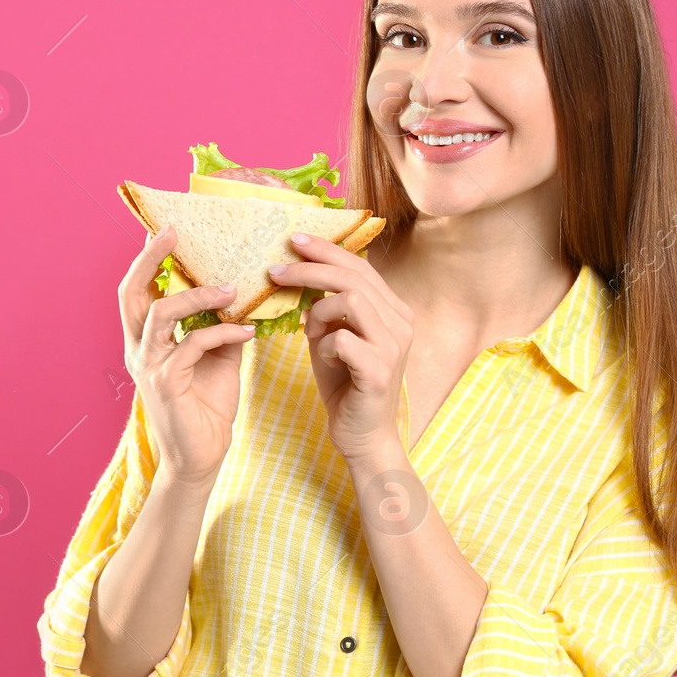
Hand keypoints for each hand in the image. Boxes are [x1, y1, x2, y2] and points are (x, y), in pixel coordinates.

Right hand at [120, 225, 257, 485]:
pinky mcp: (166, 383)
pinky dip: (221, 332)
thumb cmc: (206, 408)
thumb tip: (242, 294)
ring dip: (198, 295)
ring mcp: (149, 366)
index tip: (164, 229)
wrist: (201, 459)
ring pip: (161, 313)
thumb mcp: (218, 358)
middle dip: (149, 258)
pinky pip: (192, 344)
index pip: (138, 290)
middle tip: (172, 232)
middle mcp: (139, 349)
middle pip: (131, 292)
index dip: (146, 259)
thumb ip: (221, 326)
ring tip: (232, 289)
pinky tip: (246, 331)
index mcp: (146, 340)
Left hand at [267, 232, 412, 464]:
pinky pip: (342, 339)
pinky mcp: (379, 370)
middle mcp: (400, 323)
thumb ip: (324, 311)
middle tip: (276, 270)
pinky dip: (324, 346)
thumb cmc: (346, 386)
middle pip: (354, 277)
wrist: (363, 436)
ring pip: (351, 300)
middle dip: (310, 268)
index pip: (360, 267)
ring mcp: (393, 346)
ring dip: (319, 311)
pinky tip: (327, 361)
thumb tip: (302, 282)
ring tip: (310, 331)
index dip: (327, 250)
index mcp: (393, 311)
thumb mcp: (331, 340)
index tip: (294, 240)